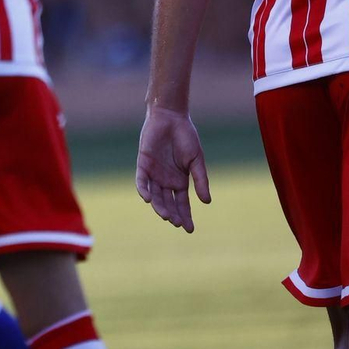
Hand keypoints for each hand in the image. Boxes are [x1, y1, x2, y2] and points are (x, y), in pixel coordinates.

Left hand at [136, 104, 211, 232]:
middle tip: (177, 223)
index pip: (182, 204)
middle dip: (172, 214)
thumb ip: (200, 180)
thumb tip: (207, 202)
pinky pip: (141, 180)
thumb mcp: (196, 161)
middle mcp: (165, 180)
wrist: (171, 118)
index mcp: (179, 181)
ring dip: (159, 206)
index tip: (190, 230)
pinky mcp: (143, 163)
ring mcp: (154, 173)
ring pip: (154, 195)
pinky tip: (147, 199)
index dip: (185, 217)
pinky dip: (143, 189)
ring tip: (166, 216)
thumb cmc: (186, 137)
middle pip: (168, 203)